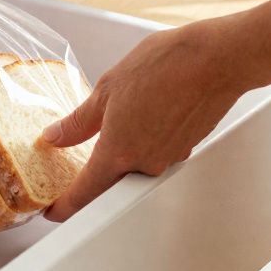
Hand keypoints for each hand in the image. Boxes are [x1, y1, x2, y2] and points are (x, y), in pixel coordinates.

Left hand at [42, 20, 258, 221]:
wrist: (216, 60)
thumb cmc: (164, 67)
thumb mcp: (107, 89)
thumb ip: (78, 121)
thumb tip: (55, 136)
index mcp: (118, 152)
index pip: (85, 193)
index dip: (65, 205)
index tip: (54, 211)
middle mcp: (145, 163)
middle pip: (112, 178)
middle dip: (98, 165)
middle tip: (90, 143)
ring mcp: (169, 158)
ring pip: (137, 163)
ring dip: (127, 145)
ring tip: (128, 109)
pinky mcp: (187, 148)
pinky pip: (157, 151)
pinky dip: (147, 137)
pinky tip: (149, 110)